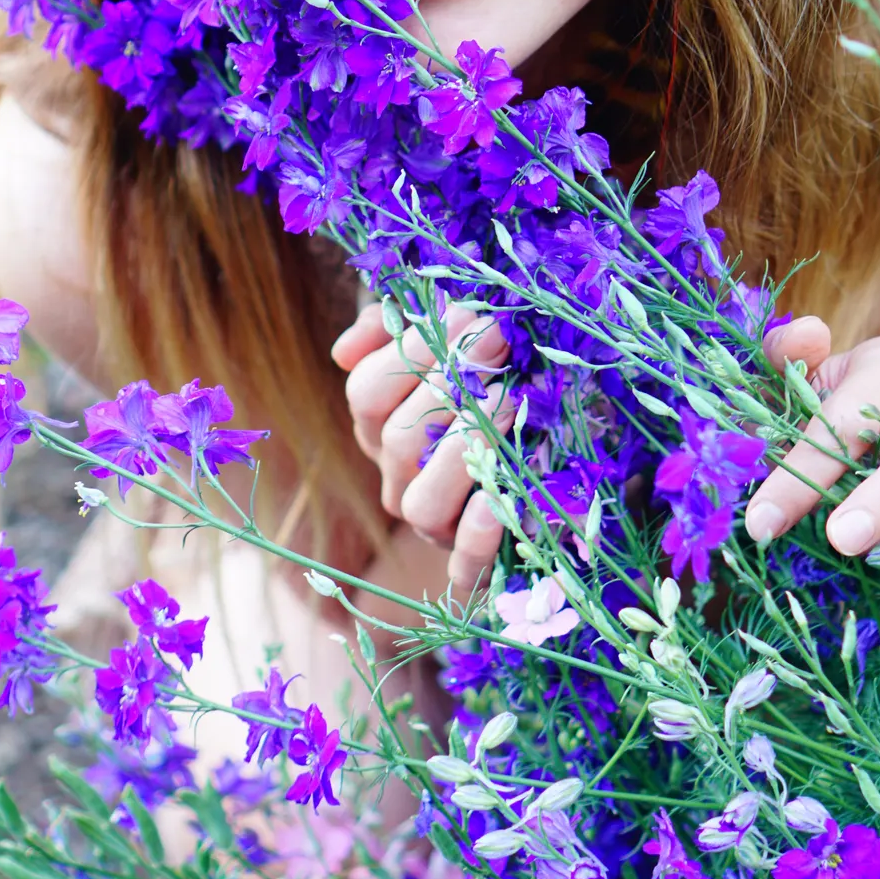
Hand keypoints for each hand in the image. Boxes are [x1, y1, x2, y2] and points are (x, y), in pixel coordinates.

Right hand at [331, 304, 509, 588]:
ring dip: (463, 450)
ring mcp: (433, 526)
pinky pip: (464, 563)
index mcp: (380, 429)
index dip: (411, 350)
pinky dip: (477, 534)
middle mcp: (398, 480)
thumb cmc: (484, 394)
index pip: (366, 393)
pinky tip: (498, 500)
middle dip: (450, 385)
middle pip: (398, 441)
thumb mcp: (439, 353)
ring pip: (422, 503)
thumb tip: (344, 351)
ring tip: (507, 401)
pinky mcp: (473, 564)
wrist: (535, 473)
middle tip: (498, 342)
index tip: (468, 314)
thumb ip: (389, 336)